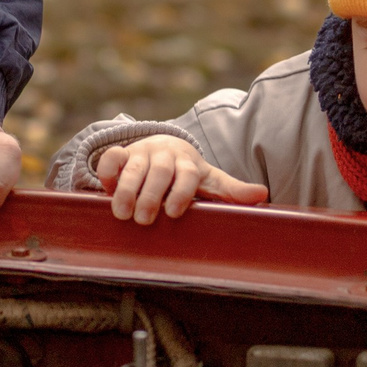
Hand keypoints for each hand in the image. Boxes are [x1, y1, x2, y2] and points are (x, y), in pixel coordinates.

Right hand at [94, 135, 268, 223]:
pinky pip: (112, 156)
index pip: (188, 174)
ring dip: (126, 189)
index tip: (174, 213)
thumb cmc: (188, 173)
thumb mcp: (209, 181)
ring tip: (122, 213)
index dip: (181, 192)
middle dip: (150, 195)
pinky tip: (104, 187)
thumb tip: (262, 194)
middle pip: (159, 171)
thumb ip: (231, 190)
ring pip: (134, 166)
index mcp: (189, 163)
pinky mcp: (122, 153)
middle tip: (144, 220)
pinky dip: (107, 170)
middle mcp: (166, 154)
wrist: (164, 146)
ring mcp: (143, 152)